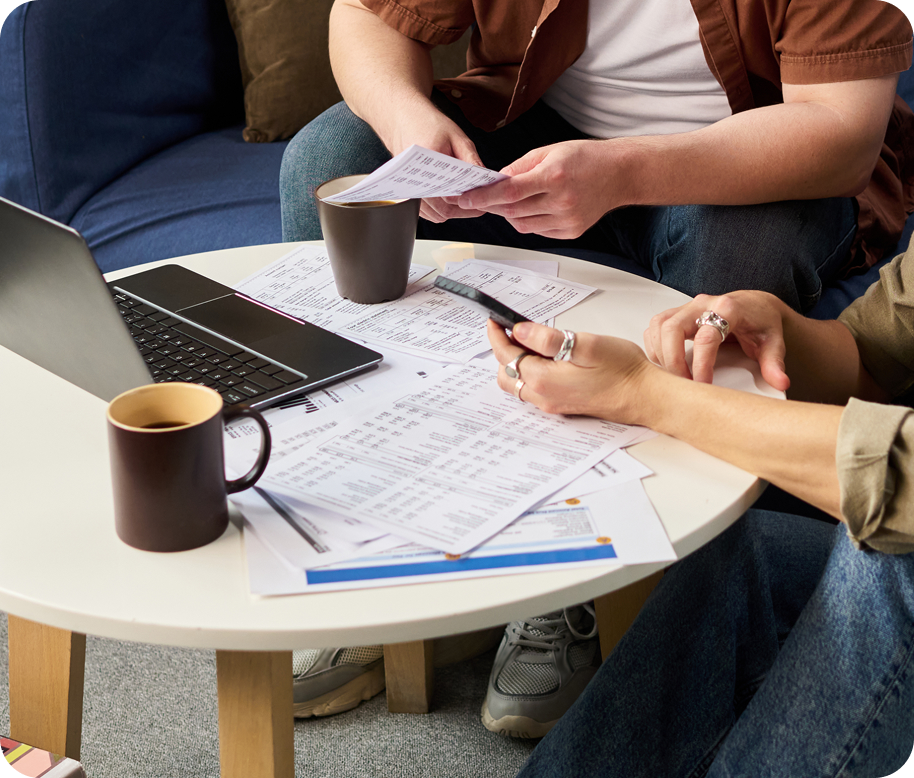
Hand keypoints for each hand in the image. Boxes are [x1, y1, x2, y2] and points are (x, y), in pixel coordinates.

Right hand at [386, 105, 487, 222]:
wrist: (402, 119)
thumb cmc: (429, 125)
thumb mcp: (457, 137)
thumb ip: (471, 160)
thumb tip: (485, 181)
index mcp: (427, 160)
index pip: (449, 193)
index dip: (469, 200)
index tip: (483, 200)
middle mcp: (413, 178)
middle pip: (443, 210)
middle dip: (464, 209)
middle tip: (480, 205)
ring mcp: (408, 188)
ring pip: (436, 214)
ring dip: (454, 211)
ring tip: (469, 202)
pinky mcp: (408, 193)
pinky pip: (427, 211)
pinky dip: (442, 210)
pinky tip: (454, 199)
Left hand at [456, 140, 623, 238]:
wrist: (618, 174)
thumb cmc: (585, 158)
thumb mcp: (550, 151)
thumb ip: (519, 167)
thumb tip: (495, 181)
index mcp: (554, 176)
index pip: (509, 191)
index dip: (484, 197)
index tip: (466, 198)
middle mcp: (561, 201)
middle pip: (513, 210)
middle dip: (494, 204)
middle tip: (484, 197)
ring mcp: (567, 219)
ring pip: (522, 224)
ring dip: (511, 213)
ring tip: (514, 200)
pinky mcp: (571, 232)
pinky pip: (537, 231)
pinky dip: (528, 221)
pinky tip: (535, 208)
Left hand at [486, 320, 653, 423]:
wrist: (645, 397)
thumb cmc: (622, 370)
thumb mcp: (585, 345)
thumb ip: (547, 339)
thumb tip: (520, 331)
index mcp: (544, 380)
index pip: (507, 355)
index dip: (497, 335)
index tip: (494, 321)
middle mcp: (544, 396)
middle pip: (506, 374)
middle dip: (503, 351)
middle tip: (510, 330)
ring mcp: (553, 404)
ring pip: (519, 384)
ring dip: (516, 363)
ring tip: (529, 343)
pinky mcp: (563, 405)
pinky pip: (534, 390)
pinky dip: (529, 373)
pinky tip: (545, 359)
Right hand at [643, 291, 791, 389]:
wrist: (754, 305)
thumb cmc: (760, 323)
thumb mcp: (773, 343)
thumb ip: (774, 363)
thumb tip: (780, 382)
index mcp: (729, 308)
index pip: (707, 337)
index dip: (702, 364)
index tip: (703, 384)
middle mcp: (703, 304)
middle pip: (673, 328)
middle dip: (672, 359)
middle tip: (682, 384)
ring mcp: (687, 307)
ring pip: (660, 325)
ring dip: (661, 353)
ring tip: (674, 376)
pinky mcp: (677, 313)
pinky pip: (655, 327)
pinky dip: (656, 347)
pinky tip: (666, 363)